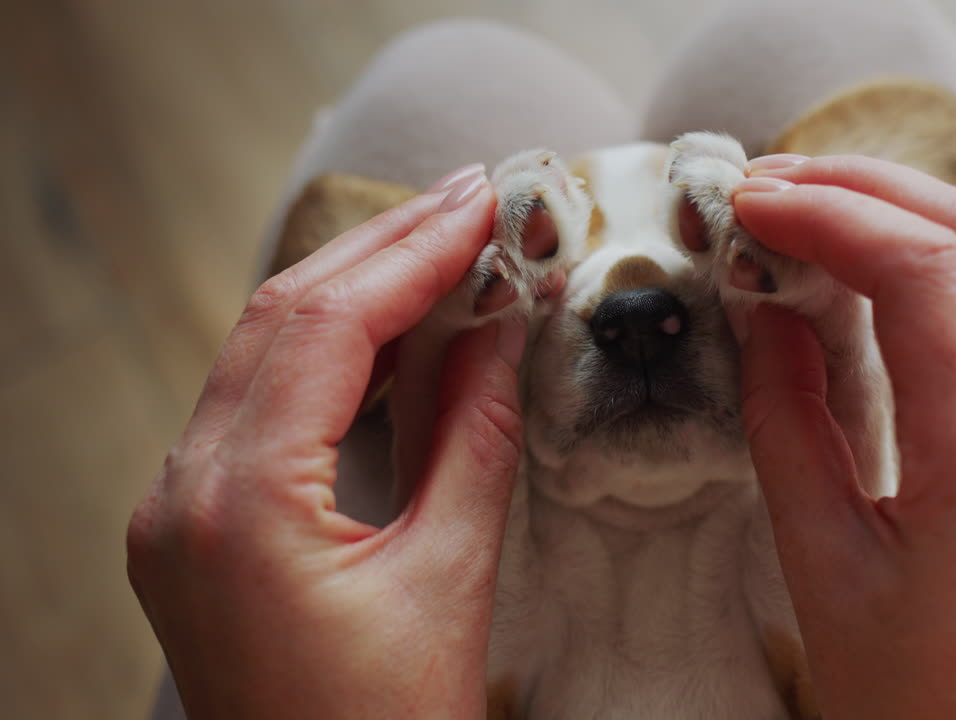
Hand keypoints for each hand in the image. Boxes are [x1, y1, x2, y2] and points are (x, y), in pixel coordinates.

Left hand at [127, 166, 522, 718]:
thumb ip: (476, 436)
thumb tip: (502, 326)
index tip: (483, 203)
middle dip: (381, 249)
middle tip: (467, 200)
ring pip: (260, 352)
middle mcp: (183, 492)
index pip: (328, 326)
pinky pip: (255, 403)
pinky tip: (391, 332)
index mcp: (239, 503)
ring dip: (353, 293)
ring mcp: (177, 508)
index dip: (415, 253)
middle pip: (281, 318)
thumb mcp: (451, 577)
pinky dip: (326, 354)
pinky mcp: (196, 525)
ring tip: (441, 247)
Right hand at [733, 156, 955, 718]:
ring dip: (934, 214)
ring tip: (841, 204)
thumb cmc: (907, 700)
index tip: (756, 200)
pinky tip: (916, 265)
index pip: (922, 276)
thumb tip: (768, 312)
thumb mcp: (818, 567)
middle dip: (876, 189)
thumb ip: (788, 422)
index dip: (830, 213)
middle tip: (784, 183)